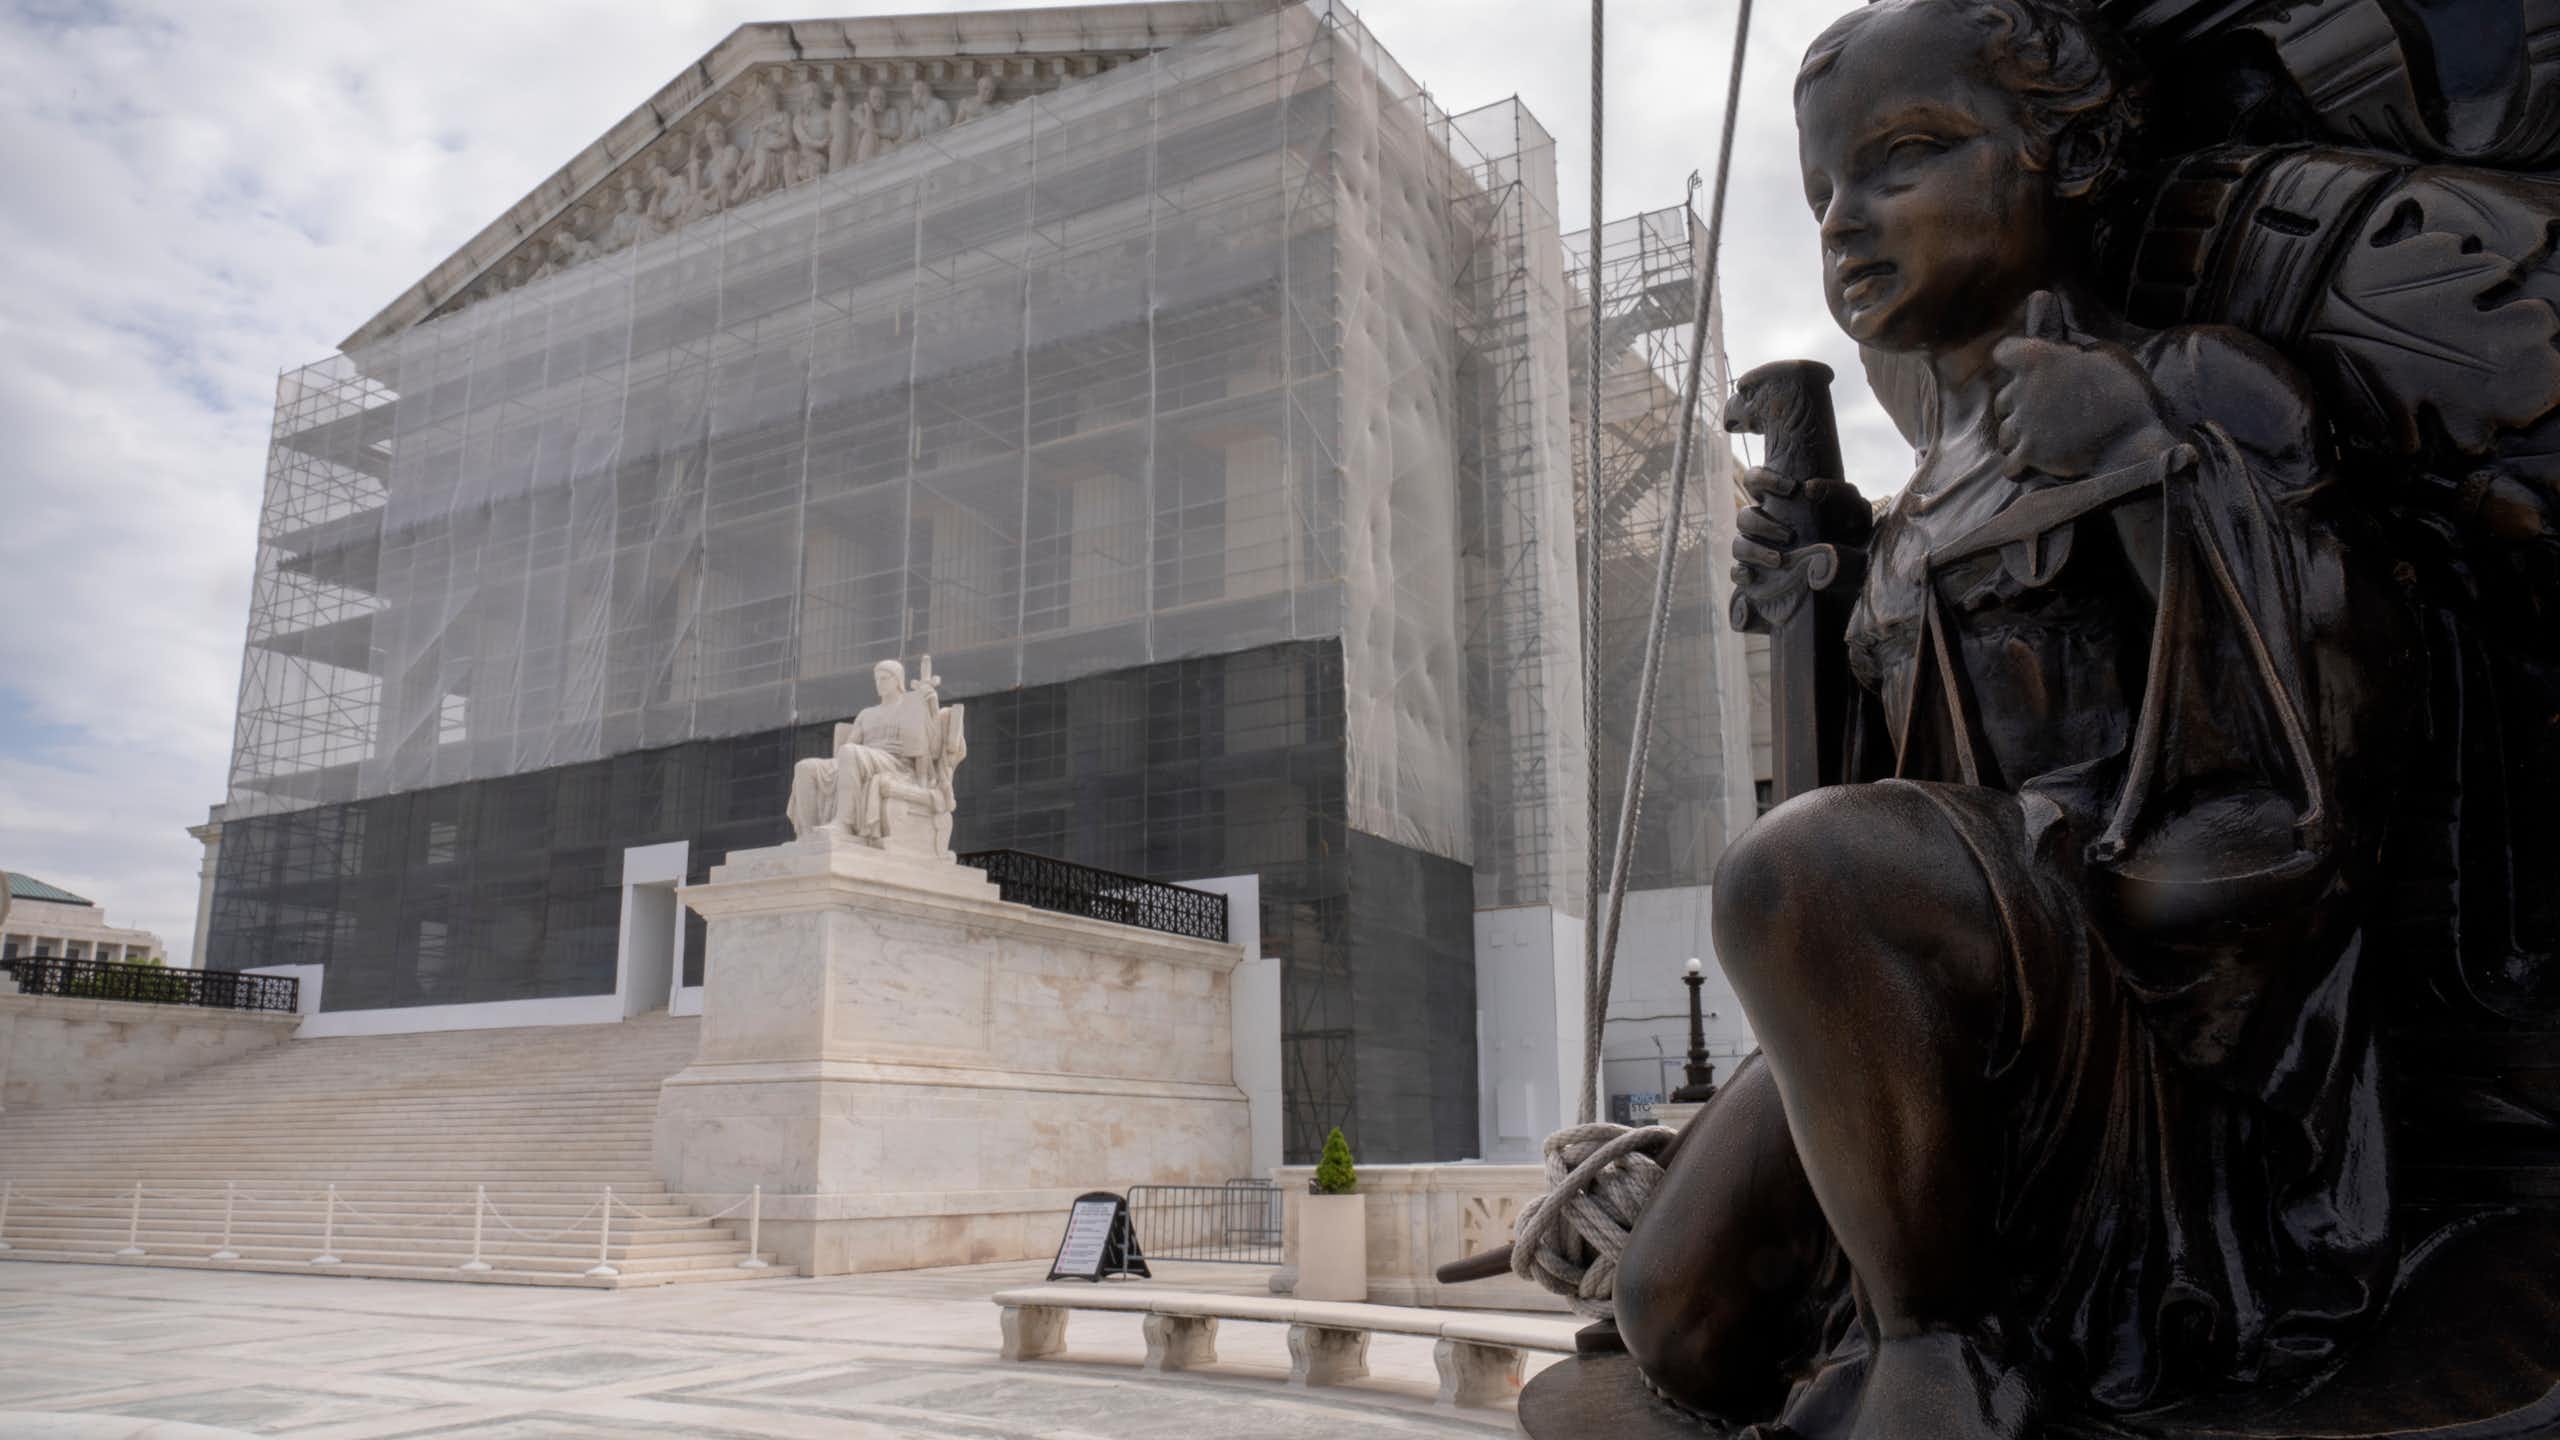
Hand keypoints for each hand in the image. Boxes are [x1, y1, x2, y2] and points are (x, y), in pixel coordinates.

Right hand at [1730, 464, 1873, 594]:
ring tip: (1779, 560)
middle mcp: (1765, 524)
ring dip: (1755, 550)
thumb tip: (1810, 489)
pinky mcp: (1758, 577)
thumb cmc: (1852, 537)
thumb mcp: (1855, 513)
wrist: (1856, 575)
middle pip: (1743, 516)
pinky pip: (1736, 573)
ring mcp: (1758, 550)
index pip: (1755, 480)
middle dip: (1762, 524)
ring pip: (1738, 544)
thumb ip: (1840, 494)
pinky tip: (1754, 577)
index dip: (1763, 479)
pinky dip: (1741, 573)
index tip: (1790, 488)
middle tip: (1789, 535)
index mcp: (1780, 502)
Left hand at [1991, 292, 2178, 482]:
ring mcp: (2023, 424)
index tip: (2030, 368)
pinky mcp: (2029, 454)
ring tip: (2048, 437)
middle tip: (2052, 411)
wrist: (2135, 440)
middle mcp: (2022, 390)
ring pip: (2005, 431)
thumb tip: (2038, 297)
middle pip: (2004, 398)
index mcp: (2038, 357)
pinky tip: (2034, 461)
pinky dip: (2019, 463)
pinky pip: (2008, 462)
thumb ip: (2060, 330)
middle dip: (2021, 404)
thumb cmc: (2124, 392)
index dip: (2016, 360)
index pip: (2005, 352)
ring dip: (2020, 434)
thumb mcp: (2099, 351)